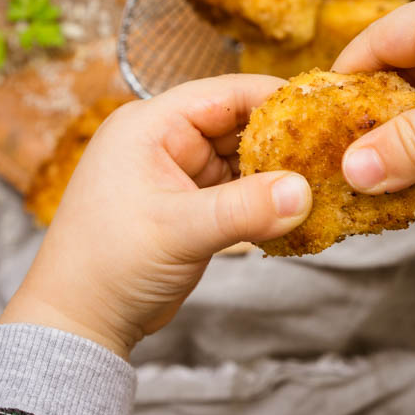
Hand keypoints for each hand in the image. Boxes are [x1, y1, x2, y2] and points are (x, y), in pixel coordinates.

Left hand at [0, 75, 312, 358]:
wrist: (80, 321)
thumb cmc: (108, 265)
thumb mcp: (179, 230)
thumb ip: (243, 209)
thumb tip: (303, 192)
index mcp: (150, 125)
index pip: (225, 93)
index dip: (276, 98)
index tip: (324, 112)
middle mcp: (165, 140)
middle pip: (239, 123)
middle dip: (284, 139)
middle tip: (334, 153)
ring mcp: (178, 173)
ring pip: (242, 158)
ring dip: (277, 173)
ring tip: (324, 182)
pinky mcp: (190, 204)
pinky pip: (238, 190)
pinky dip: (264, 199)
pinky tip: (295, 211)